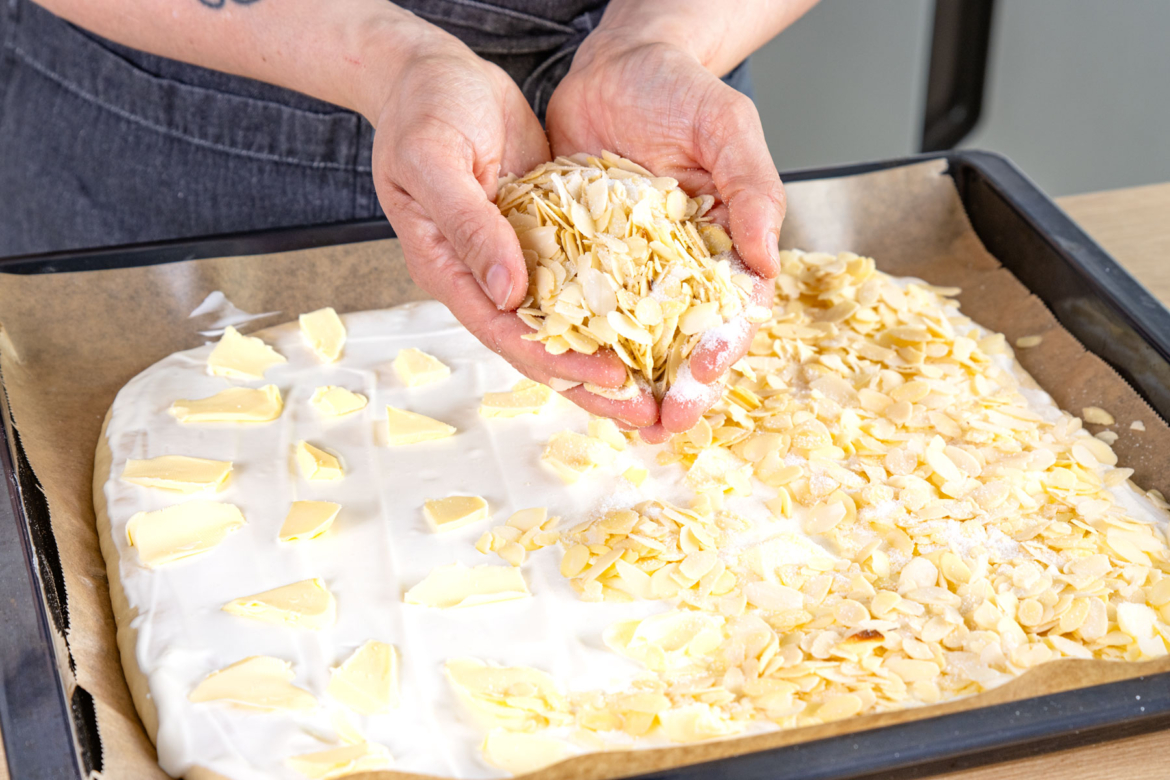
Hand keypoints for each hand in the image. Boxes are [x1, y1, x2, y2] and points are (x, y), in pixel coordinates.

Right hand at [366, 26, 649, 419]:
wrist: (435, 72)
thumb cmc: (423, 109)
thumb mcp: (436, 162)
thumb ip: (469, 227)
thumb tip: (507, 293)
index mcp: (451, 268)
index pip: (506, 332)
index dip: (558, 360)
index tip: (609, 377)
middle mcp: (486, 274)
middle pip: (542, 344)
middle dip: (592, 383)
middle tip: (645, 414)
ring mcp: (517, 256)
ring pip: (567, 321)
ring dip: (609, 355)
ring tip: (657, 389)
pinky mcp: (545, 233)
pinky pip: (582, 279)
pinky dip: (613, 305)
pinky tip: (652, 323)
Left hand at [545, 32, 785, 441]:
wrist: (613, 65)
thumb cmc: (680, 89)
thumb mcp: (726, 128)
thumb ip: (752, 190)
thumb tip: (766, 265)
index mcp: (723, 245)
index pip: (731, 309)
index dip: (720, 348)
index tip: (703, 377)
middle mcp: (678, 266)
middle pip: (683, 340)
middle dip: (677, 388)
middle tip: (662, 427)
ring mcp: (630, 268)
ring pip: (634, 338)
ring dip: (630, 382)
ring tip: (621, 421)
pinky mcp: (583, 259)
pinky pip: (581, 309)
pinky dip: (580, 343)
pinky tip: (570, 373)